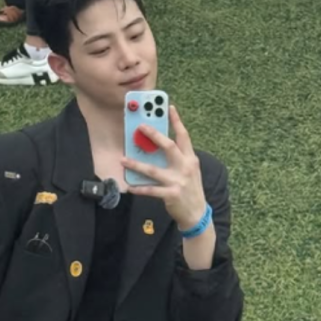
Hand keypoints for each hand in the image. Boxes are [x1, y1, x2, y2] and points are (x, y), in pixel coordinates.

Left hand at [121, 105, 207, 229]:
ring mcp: (178, 181)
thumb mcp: (189, 171)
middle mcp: (185, 167)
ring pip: (153, 170)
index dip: (176, 121)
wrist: (197, 213)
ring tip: (123, 160)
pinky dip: (139, 188)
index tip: (169, 108)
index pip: (184, 136)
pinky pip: (151, 190)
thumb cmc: (189, 189)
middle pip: (169, 147)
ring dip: (136, 165)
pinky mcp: (171, 194)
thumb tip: (156, 148)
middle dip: (154, 135)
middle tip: (141, 127)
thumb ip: (177, 159)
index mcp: (190, 159)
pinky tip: (129, 187)